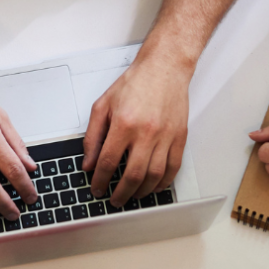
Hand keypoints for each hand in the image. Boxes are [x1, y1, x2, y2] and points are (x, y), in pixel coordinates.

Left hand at [84, 57, 189, 205]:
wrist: (164, 68)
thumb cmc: (135, 84)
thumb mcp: (103, 105)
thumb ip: (93, 136)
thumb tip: (88, 162)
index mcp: (124, 124)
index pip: (108, 162)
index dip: (100, 180)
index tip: (97, 188)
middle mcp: (146, 132)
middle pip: (133, 175)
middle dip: (121, 193)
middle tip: (114, 200)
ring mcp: (165, 136)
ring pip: (154, 176)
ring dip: (141, 192)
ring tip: (132, 196)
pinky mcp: (180, 137)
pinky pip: (173, 167)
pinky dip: (163, 182)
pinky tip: (154, 187)